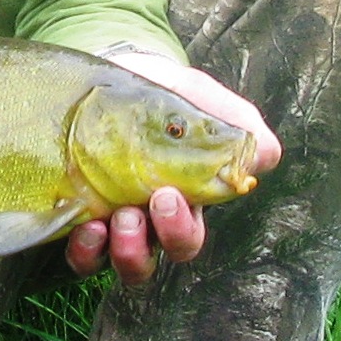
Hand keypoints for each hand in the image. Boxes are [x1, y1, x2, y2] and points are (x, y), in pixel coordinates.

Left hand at [65, 54, 279, 284]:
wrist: (108, 76)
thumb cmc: (161, 93)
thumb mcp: (197, 95)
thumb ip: (234, 122)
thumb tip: (264, 155)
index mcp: (181, 198)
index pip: (187, 236)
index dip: (180, 229)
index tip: (170, 196)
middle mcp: (147, 220)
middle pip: (158, 257)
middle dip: (154, 241)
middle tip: (143, 208)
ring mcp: (110, 222)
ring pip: (125, 264)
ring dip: (124, 251)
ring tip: (113, 220)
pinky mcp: (76, 216)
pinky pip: (83, 257)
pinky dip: (85, 250)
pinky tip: (83, 225)